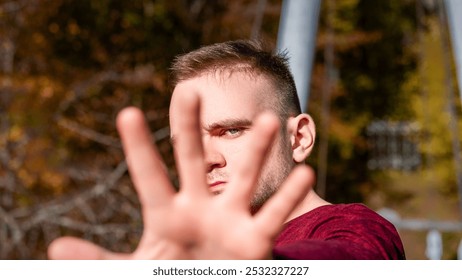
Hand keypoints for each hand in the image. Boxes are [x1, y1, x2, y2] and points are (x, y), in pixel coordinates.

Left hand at [47, 92, 314, 258]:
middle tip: (189, 91)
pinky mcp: (256, 238)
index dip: (138, 146)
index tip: (126, 113)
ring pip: (245, 177)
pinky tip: (304, 172)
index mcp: (167, 211)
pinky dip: (289, 195)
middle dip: (191, 127)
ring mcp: (230, 218)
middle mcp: (200, 205)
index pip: (149, 175)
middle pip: (195, 159)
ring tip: (270, 121)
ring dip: (257, 149)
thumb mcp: (135, 269)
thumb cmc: (172, 271)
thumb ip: (101, 259)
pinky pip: (275, 214)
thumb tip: (56, 245)